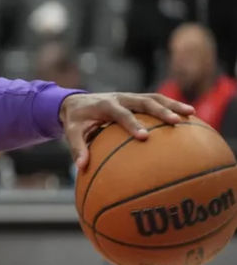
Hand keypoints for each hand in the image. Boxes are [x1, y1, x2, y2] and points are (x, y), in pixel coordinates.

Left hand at [60, 92, 194, 170]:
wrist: (75, 102)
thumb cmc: (75, 120)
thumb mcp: (72, 132)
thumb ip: (77, 148)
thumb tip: (82, 167)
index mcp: (105, 105)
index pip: (121, 114)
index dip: (132, 124)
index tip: (144, 137)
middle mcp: (120, 98)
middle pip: (144, 101)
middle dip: (160, 111)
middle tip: (176, 122)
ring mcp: (130, 97)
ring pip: (154, 97)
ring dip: (172, 104)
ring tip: (191, 114)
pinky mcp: (136, 99)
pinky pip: (156, 100)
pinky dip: (171, 106)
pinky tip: (188, 117)